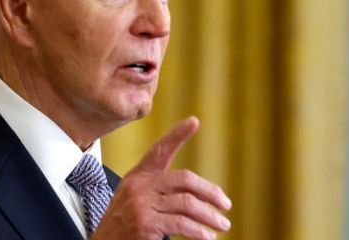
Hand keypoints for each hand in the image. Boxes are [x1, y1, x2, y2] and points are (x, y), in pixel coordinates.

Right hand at [91, 117, 232, 239]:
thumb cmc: (124, 227)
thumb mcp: (137, 201)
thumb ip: (160, 192)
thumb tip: (199, 196)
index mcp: (138, 177)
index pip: (159, 151)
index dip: (176, 135)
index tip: (194, 121)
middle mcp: (139, 186)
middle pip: (184, 179)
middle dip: (210, 192)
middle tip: (225, 204)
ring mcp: (141, 204)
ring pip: (188, 203)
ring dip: (210, 216)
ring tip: (222, 225)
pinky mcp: (145, 224)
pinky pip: (182, 224)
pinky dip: (199, 231)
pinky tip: (207, 236)